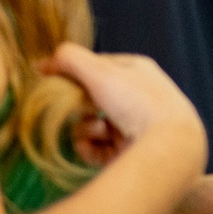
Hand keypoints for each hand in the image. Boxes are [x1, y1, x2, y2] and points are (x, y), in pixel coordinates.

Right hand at [43, 43, 203, 168]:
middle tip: (80, 109)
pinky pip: (96, 149)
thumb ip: (70, 60)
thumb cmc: (137, 102)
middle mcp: (136, 97)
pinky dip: (90, 149)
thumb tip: (43, 63)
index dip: (71, 72)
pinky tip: (93, 149)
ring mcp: (133, 127)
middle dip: (79, 106)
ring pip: (90, 125)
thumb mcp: (100, 72)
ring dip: (86, 128)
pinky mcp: (128, 154)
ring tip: (100, 131)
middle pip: (90, 99)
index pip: (95, 66)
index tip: (48, 78)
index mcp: (135, 71)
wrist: (169, 147)